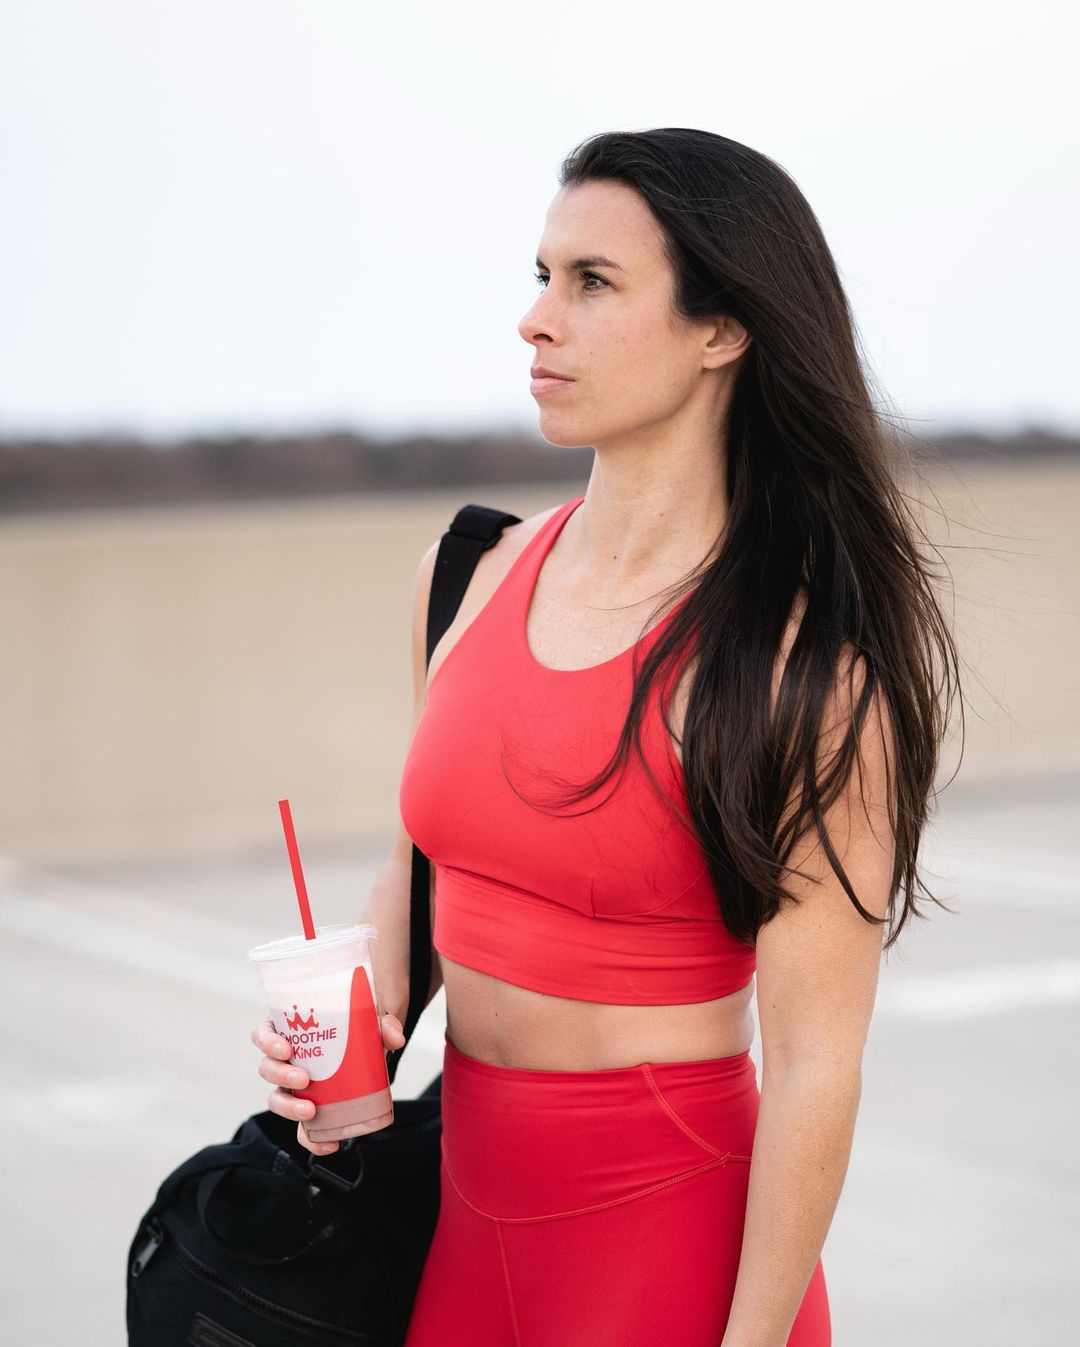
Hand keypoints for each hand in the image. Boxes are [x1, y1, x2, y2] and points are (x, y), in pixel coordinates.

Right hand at [250, 1012, 406, 1155]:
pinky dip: (311, 1139)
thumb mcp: (371, 1020)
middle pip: (267, 1068)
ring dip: (289, 1108)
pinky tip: (328, 1143)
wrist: (370, 1047)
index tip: (286, 1049)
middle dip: (281, 1076)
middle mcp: (287, 1060)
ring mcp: (295, 1086)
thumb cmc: (358, 1027)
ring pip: (277, 1099)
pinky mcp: (310, 1108)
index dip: (267, 1042)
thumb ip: (385, 1024)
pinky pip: (301, 1129)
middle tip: (304, 1079)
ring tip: (310, 1111)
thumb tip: (395, 1038)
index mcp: (290, 1030)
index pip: (264, 1034)